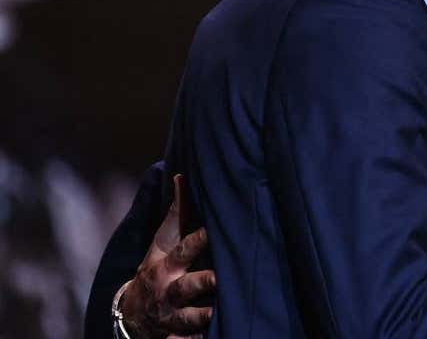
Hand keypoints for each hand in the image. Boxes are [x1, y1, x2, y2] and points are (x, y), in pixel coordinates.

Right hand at [120, 174, 215, 337]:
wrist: (133, 310)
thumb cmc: (158, 266)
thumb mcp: (162, 242)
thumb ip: (177, 213)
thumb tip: (182, 176)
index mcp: (167, 265)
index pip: (184, 249)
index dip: (198, 239)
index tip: (214, 229)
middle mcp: (169, 290)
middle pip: (186, 287)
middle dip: (203, 283)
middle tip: (221, 278)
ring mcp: (172, 315)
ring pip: (187, 318)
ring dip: (202, 317)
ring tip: (217, 313)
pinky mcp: (176, 334)